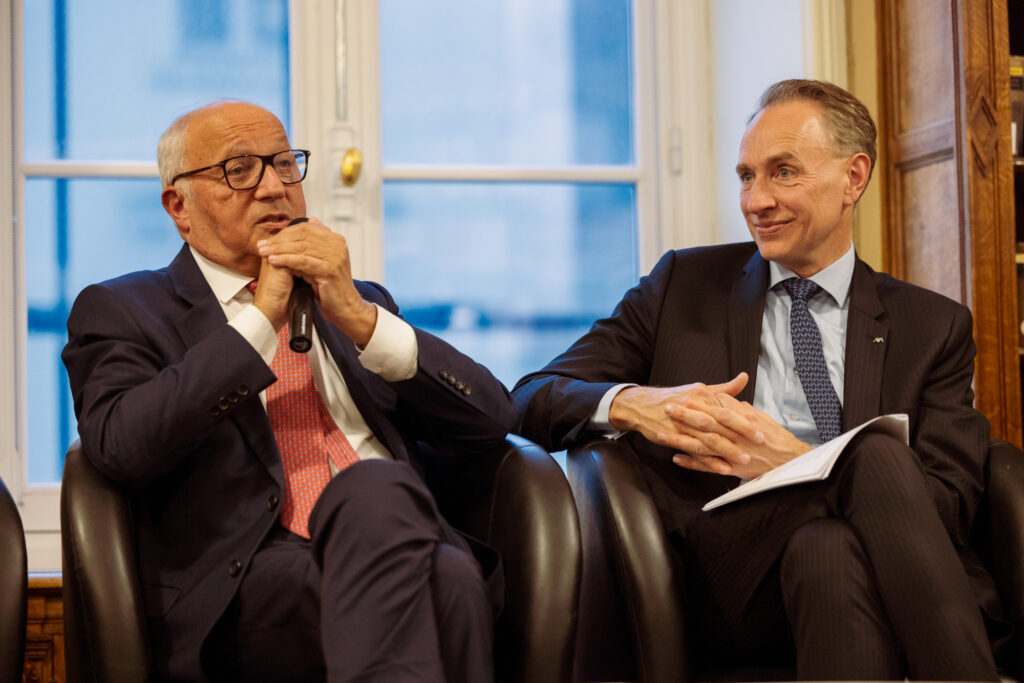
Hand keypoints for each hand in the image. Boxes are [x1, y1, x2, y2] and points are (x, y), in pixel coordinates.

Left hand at [256, 218, 377, 344]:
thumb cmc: (331, 287)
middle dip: (279, 241)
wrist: (345, 308)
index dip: (285, 233)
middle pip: (302, 237)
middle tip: (261, 245)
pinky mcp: (330, 269)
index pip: (306, 229)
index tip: (268, 240)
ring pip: (301, 248)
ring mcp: (335, 257)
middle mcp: (338, 245)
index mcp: (336, 240)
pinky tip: (273, 261)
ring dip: (278, 249)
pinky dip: (286, 260)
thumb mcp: (324, 260)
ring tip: (264, 252)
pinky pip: (303, 261)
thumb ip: (318, 242)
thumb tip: (312, 220)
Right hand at [609, 373, 759, 473]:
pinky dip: (708, 461)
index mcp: (701, 395)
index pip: (726, 408)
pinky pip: (693, 451)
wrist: (640, 405)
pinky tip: (721, 468)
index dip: (743, 419)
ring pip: (708, 439)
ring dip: (727, 450)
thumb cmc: (673, 398)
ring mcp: (681, 424)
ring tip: (744, 459)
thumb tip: (743, 378)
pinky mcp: (672, 437)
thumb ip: (723, 389)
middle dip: (740, 434)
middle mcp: (692, 408)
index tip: (760, 427)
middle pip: (719, 423)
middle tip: (759, 443)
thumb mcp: (697, 389)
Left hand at [669, 392, 811, 478]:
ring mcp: (732, 455)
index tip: (683, 395)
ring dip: (681, 440)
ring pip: (702, 447)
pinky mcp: (730, 470)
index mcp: (744, 422)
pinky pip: (708, 467)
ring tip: (662, 433)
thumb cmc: (775, 438)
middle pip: (707, 425)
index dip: (700, 403)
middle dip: (685, 416)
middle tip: (667, 408)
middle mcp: (736, 438)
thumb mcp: (761, 417)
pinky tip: (675, 458)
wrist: (790, 462)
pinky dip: (691, 463)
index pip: (718, 409)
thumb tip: (721, 397)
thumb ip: (739, 408)